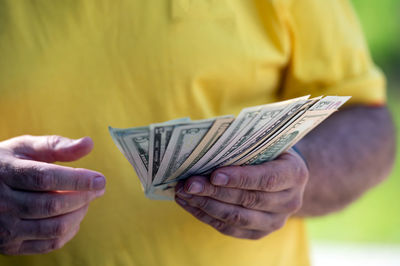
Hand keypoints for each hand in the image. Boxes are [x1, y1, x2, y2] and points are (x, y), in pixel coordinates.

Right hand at [0, 135, 105, 254]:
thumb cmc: (6, 163)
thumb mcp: (25, 147)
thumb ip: (56, 145)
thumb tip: (88, 143)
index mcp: (6, 172)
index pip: (45, 178)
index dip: (77, 180)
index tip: (100, 179)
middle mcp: (2, 203)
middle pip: (52, 205)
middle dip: (83, 197)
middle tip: (98, 188)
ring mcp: (5, 228)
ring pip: (53, 227)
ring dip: (79, 214)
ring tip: (87, 200)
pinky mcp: (10, 245)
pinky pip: (48, 244)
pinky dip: (69, 232)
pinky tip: (74, 217)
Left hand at [175, 149, 307, 239]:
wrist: (283, 176)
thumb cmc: (269, 153)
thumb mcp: (266, 143)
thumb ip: (246, 145)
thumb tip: (208, 146)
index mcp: (295, 174)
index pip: (267, 179)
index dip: (240, 178)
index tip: (213, 175)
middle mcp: (290, 201)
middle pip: (248, 200)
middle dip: (214, 192)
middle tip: (189, 183)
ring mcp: (275, 221)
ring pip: (236, 218)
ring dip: (206, 205)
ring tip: (183, 193)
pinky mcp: (258, 233)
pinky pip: (229, 229)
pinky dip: (206, 216)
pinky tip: (189, 204)